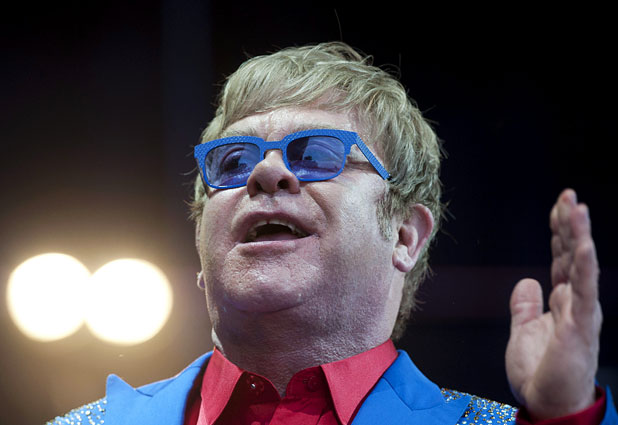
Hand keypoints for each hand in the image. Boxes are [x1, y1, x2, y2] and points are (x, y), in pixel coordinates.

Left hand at [505, 189, 601, 419]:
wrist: (546, 403)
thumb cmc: (539, 372)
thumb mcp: (522, 331)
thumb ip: (525, 305)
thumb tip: (527, 281)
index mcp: (561, 301)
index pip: (562, 258)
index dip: (560, 232)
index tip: (559, 206)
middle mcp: (575, 301)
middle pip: (572, 255)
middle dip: (570, 224)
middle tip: (568, 195)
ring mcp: (580, 312)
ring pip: (581, 266)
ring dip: (580, 235)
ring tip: (577, 206)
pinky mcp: (580, 326)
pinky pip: (583, 290)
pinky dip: (584, 266)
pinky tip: (584, 244)